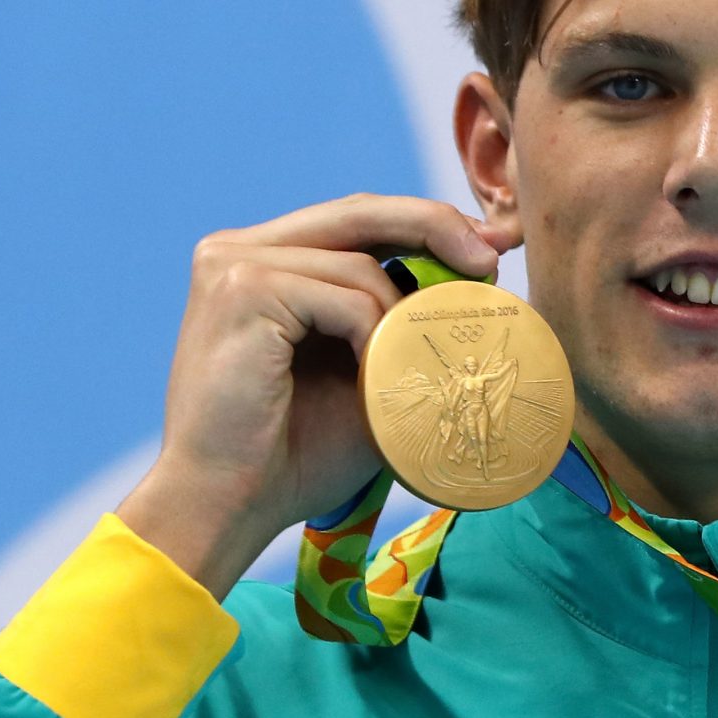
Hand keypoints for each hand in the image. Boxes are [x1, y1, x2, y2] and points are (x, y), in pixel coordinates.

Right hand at [115, 195, 514, 598]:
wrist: (227, 505)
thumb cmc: (293, 454)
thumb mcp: (362, 374)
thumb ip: (398, 324)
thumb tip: (475, 279)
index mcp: (261, 262)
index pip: (356, 220)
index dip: (425, 225)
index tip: (488, 249)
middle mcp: (238, 250)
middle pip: (360, 211)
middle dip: (437, 227)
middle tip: (490, 259)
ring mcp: (234, 264)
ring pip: (360, 264)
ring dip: (401, 321)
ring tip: (408, 372)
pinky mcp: (242, 290)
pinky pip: (346, 298)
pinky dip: (375, 339)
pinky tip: (374, 378)